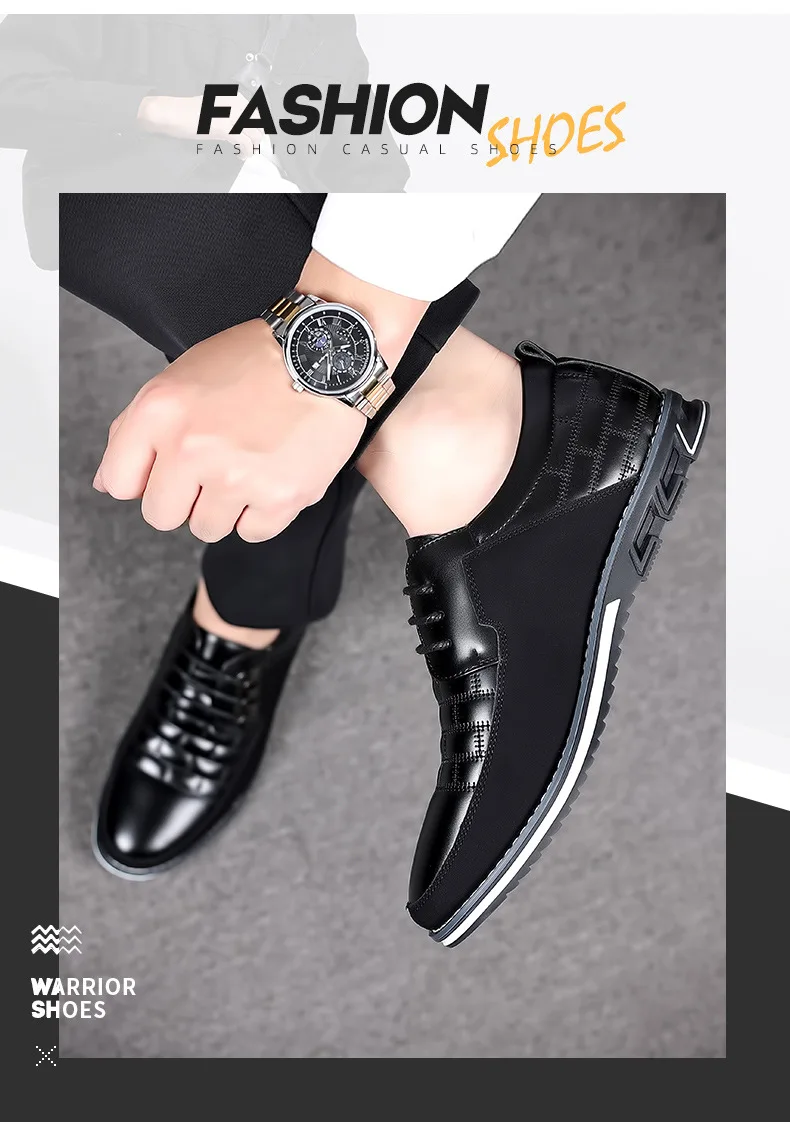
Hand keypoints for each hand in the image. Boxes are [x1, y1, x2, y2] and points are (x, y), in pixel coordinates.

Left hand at [93, 319, 363, 542]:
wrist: (326, 356)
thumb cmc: (255, 363)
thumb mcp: (179, 378)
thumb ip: (135, 430)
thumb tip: (108, 485)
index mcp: (160, 412)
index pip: (119, 484)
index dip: (145, 478)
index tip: (169, 467)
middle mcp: (192, 448)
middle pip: (161, 516)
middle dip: (184, 497)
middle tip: (216, 466)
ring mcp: (236, 477)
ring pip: (207, 527)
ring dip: (226, 505)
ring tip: (250, 464)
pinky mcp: (278, 498)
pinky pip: (251, 532)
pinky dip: (263, 511)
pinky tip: (274, 473)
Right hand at [137, 94, 262, 158]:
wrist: (173, 114)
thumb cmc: (188, 114)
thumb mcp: (214, 109)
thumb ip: (230, 115)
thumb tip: (244, 128)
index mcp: (233, 97)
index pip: (256, 113)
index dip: (256, 128)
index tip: (251, 136)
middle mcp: (234, 103)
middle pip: (258, 124)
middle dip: (255, 138)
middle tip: (247, 146)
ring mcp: (230, 115)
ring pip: (254, 134)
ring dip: (251, 146)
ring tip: (244, 151)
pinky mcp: (225, 128)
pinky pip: (245, 143)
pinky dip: (245, 152)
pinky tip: (241, 155)